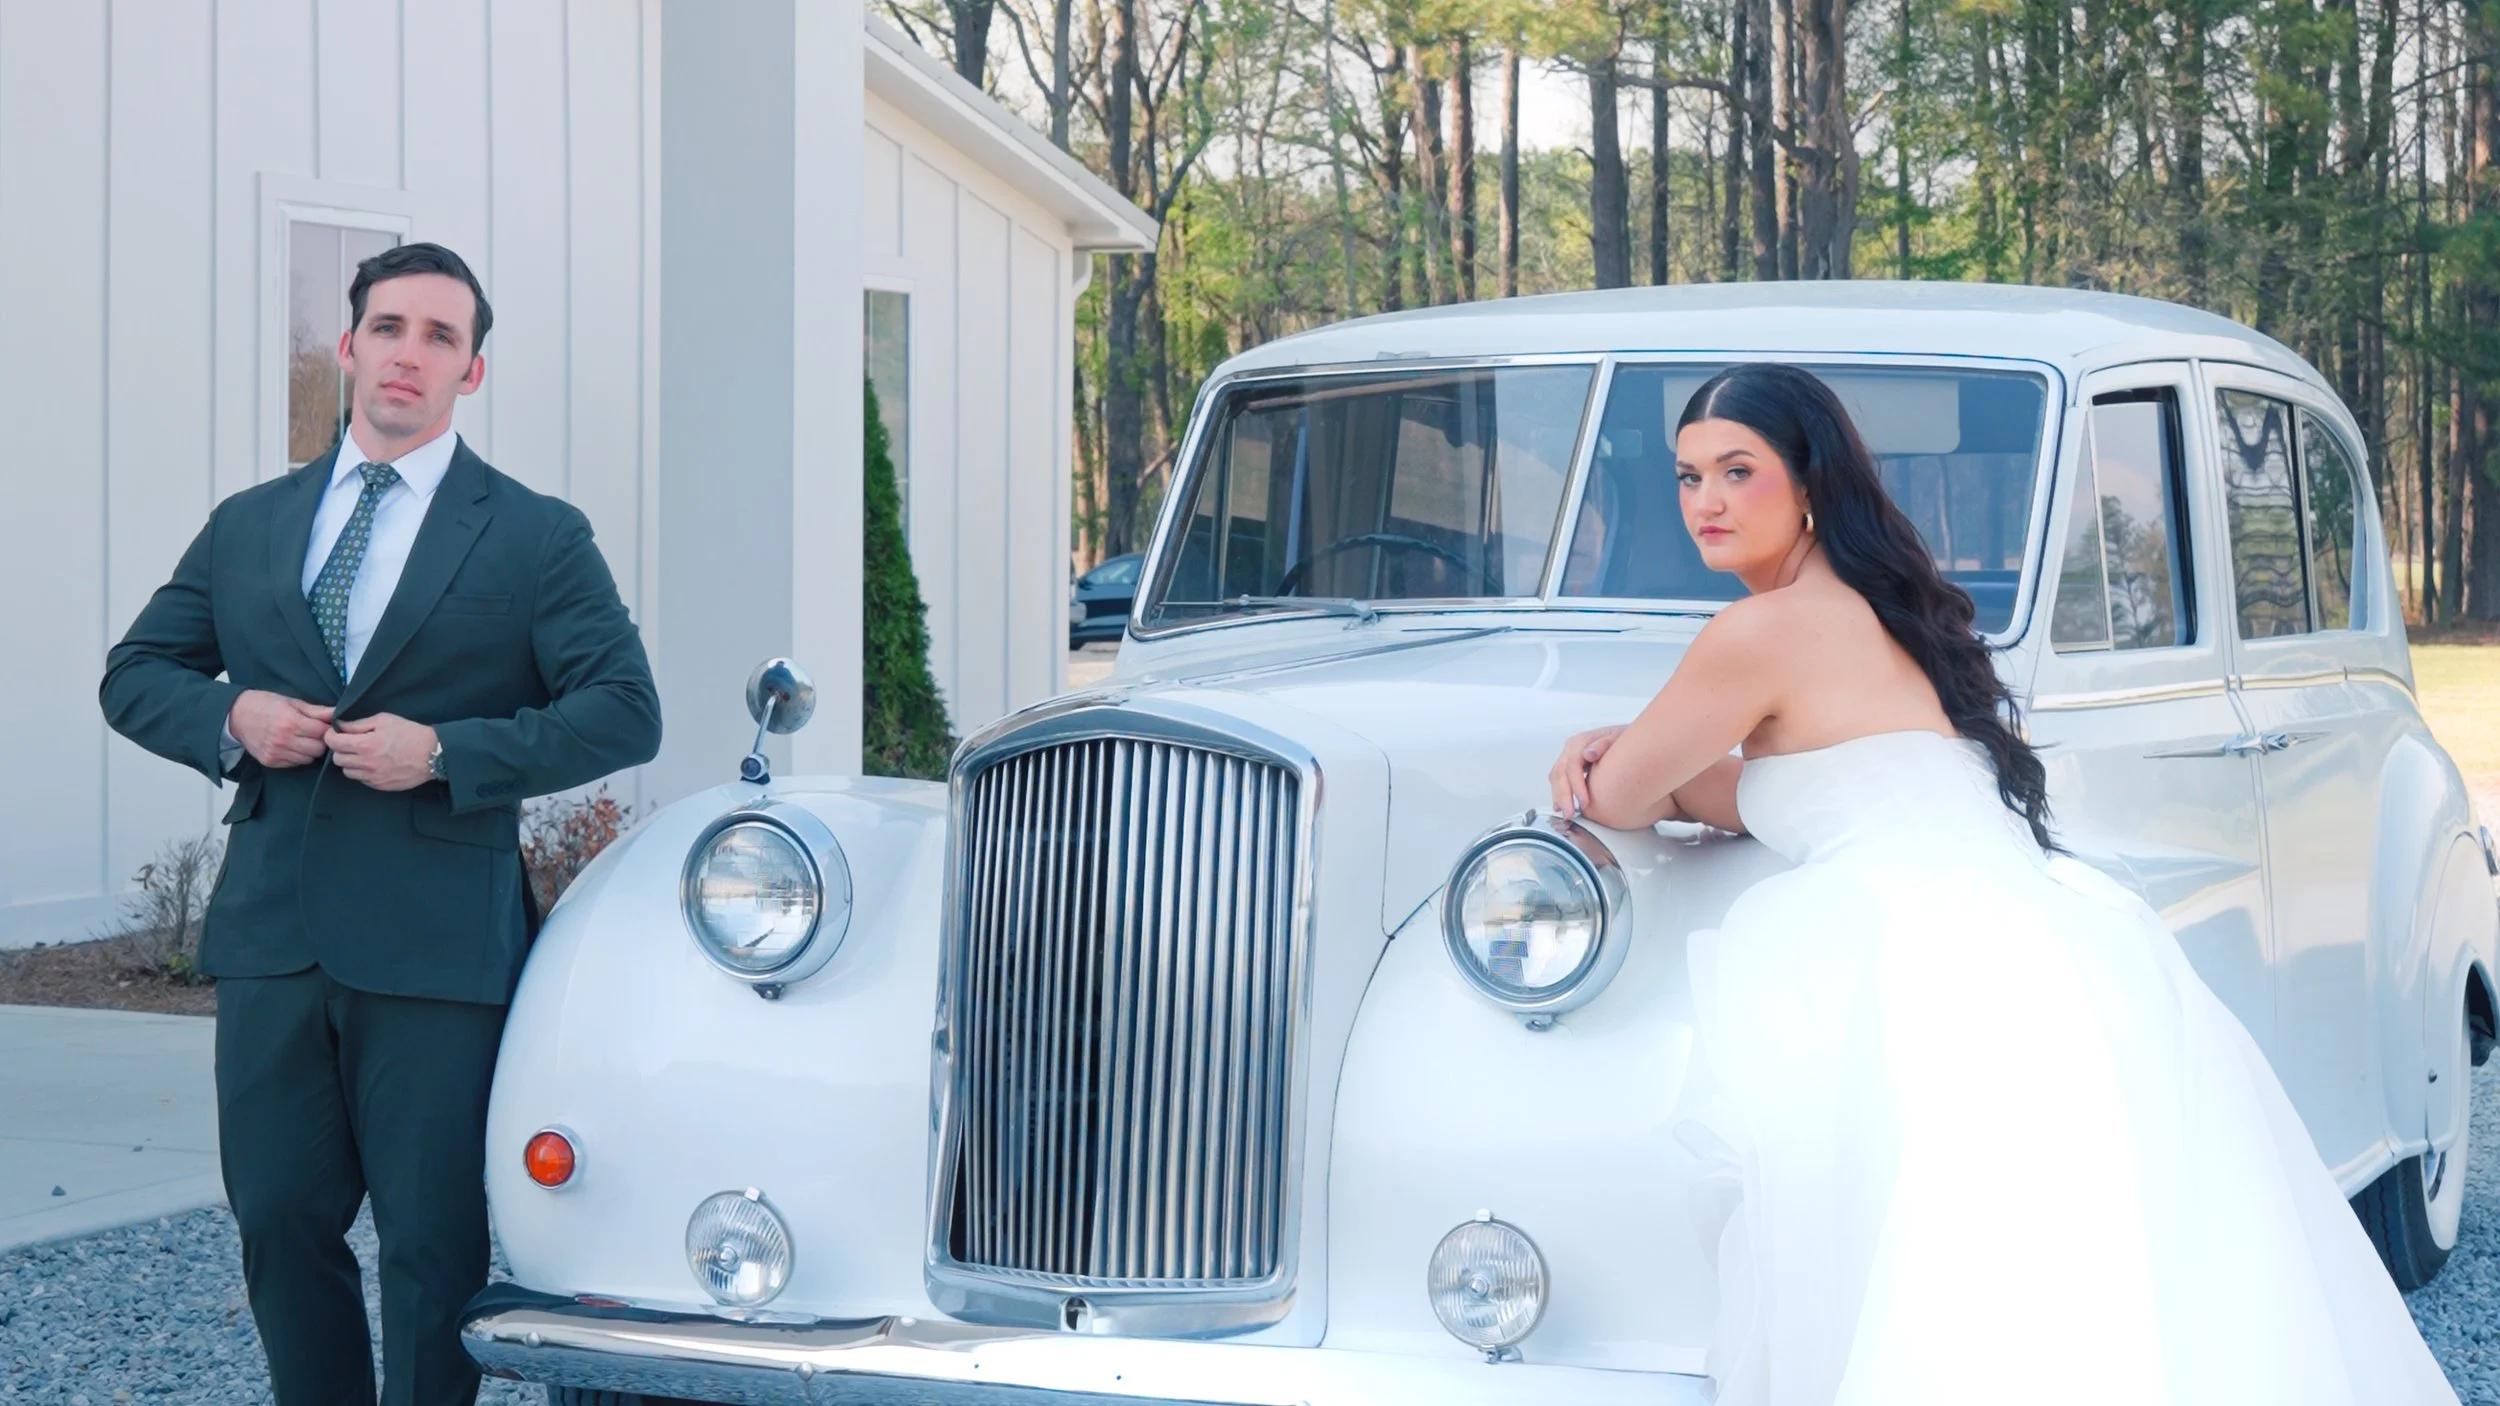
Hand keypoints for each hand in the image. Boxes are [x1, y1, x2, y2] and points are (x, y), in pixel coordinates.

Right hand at [228, 690, 334, 768]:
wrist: (236, 715)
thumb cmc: (266, 705)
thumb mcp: (292, 702)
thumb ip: (316, 711)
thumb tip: (338, 713)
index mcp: (290, 721)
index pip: (323, 733)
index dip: (328, 729)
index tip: (325, 726)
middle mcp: (283, 739)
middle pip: (318, 749)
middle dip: (320, 741)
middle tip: (314, 733)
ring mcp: (275, 752)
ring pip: (308, 759)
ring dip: (310, 750)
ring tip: (302, 739)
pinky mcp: (270, 761)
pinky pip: (295, 763)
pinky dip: (297, 756)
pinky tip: (291, 745)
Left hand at [325, 713, 439, 791]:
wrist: (432, 754)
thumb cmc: (410, 733)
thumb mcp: (384, 720)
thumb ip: (359, 724)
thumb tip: (340, 726)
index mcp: (365, 744)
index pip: (333, 743)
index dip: (330, 736)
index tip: (335, 733)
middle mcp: (366, 763)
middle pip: (337, 759)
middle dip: (340, 749)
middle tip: (350, 743)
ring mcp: (372, 777)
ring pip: (347, 771)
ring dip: (350, 762)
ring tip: (362, 754)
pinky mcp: (380, 786)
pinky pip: (361, 779)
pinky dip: (362, 772)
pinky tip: (373, 763)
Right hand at [1549, 726, 1626, 817]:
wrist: (1627, 740)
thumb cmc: (1623, 741)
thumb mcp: (1619, 738)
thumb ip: (1604, 744)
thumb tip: (1588, 753)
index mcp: (1581, 742)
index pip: (1572, 765)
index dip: (1577, 786)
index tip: (1584, 802)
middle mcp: (1571, 748)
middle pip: (1560, 773)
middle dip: (1564, 796)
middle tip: (1570, 813)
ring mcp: (1568, 757)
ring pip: (1556, 777)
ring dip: (1559, 797)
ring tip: (1566, 813)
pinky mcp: (1568, 765)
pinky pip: (1558, 779)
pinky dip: (1558, 794)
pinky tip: (1561, 806)